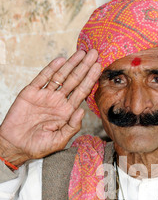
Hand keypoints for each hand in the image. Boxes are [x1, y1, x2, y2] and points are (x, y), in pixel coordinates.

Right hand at [0, 49, 100, 165]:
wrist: (16, 146)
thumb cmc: (39, 146)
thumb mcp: (60, 140)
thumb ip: (72, 126)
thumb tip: (82, 111)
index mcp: (67, 111)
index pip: (82, 92)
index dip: (90, 79)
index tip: (99, 67)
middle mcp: (58, 101)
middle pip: (74, 80)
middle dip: (84, 67)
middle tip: (94, 53)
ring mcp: (45, 96)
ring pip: (61, 76)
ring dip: (71, 64)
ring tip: (82, 53)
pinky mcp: (31, 93)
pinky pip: (42, 78)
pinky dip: (51, 69)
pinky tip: (61, 60)